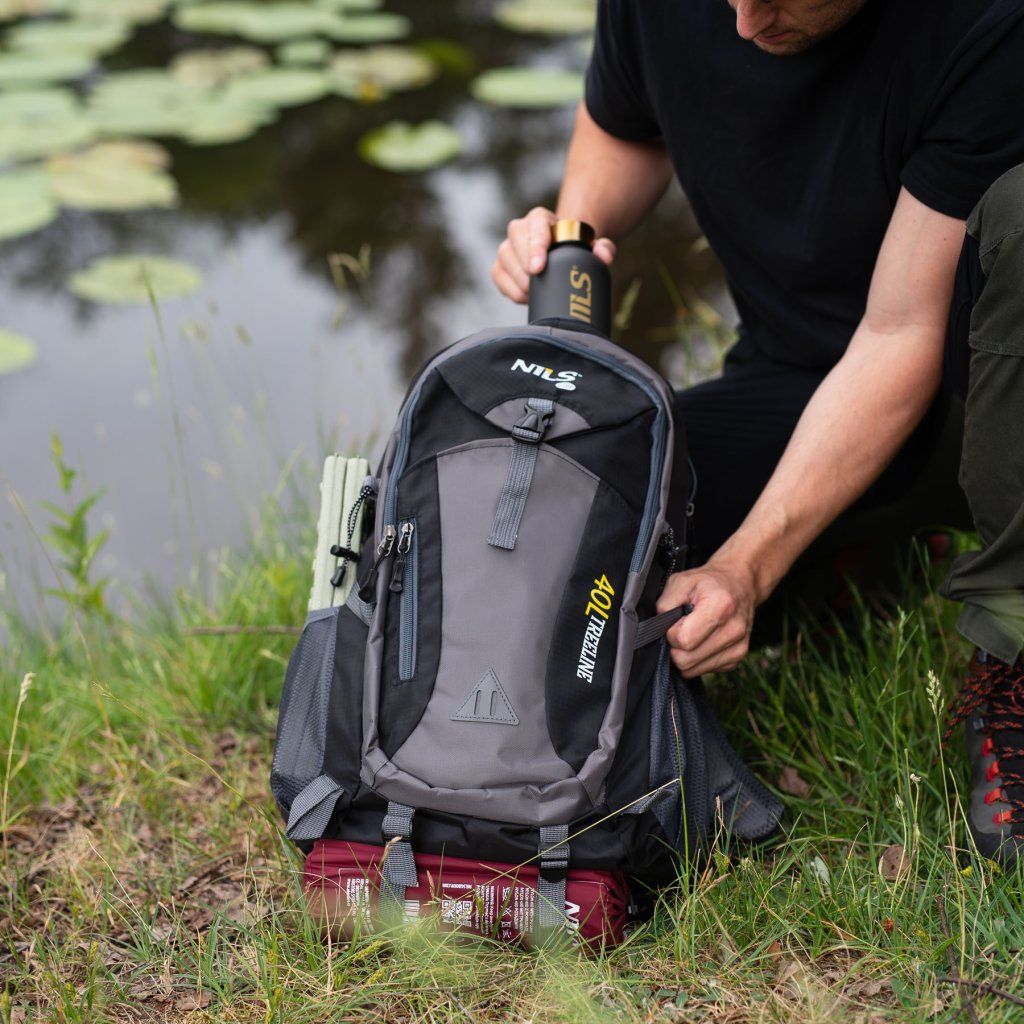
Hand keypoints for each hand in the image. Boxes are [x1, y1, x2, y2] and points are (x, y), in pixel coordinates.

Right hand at [491, 206, 616, 303]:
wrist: (560, 258)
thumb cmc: (576, 251)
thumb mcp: (593, 247)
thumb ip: (604, 249)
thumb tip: (604, 257)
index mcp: (541, 219)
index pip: (535, 226)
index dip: (535, 246)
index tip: (538, 267)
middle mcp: (520, 229)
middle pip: (514, 243)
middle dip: (524, 267)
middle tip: (536, 286)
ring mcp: (507, 248)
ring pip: (505, 262)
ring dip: (519, 282)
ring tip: (536, 293)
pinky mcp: (499, 267)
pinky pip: (499, 278)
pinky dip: (512, 291)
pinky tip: (527, 297)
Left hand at [656, 557, 757, 677]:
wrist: (740, 584)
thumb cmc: (707, 583)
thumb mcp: (681, 581)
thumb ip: (665, 604)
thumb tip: (658, 628)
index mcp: (721, 607)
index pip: (683, 640)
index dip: (671, 632)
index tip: (676, 620)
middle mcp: (734, 630)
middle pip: (686, 660)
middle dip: (676, 646)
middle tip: (681, 628)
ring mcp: (739, 647)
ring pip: (693, 670)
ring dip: (686, 654)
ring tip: (693, 633)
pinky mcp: (738, 658)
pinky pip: (704, 670)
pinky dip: (697, 658)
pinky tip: (702, 640)